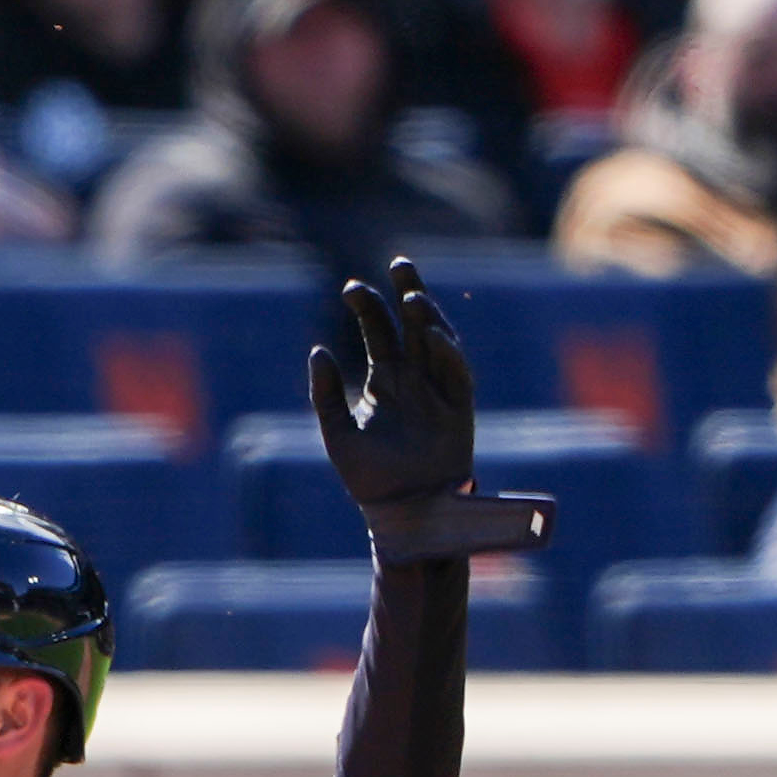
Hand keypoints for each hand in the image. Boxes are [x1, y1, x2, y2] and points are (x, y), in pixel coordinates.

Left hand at [309, 256, 477, 510]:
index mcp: (384, 379)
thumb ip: (325, 394)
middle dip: (408, 292)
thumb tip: (317, 351)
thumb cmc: (369, 477)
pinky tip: (431, 335)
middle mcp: (414, 377)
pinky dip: (447, 352)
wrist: (401, 513)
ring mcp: (439, 390)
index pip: (379, 331)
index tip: (350, 287)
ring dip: (428, 319)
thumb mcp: (337, 433)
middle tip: (399, 263)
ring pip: (438, 342)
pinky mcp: (459, 408)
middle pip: (413, 325)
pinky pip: (457, 373)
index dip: (368, 307)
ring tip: (411, 299)